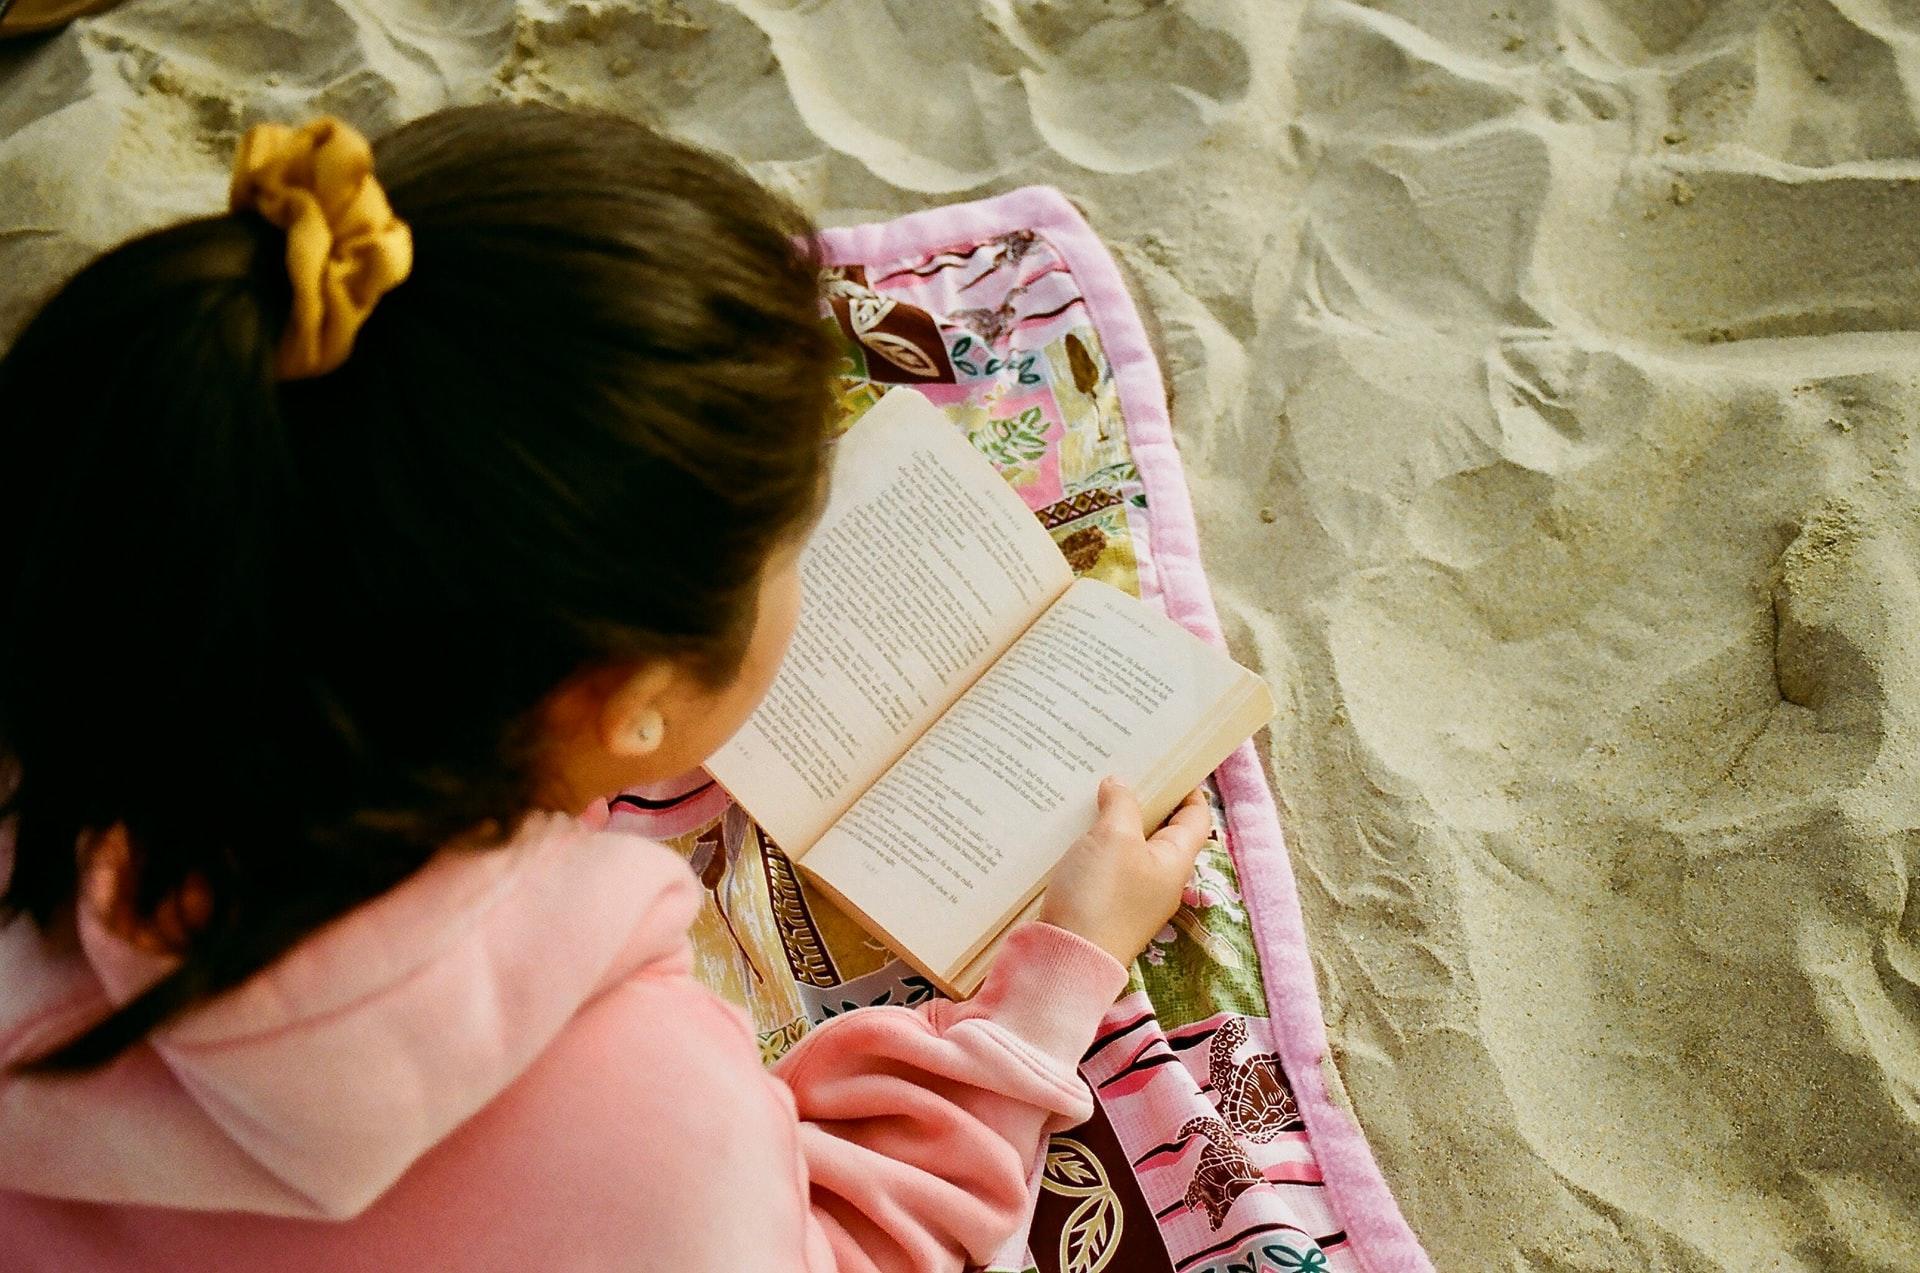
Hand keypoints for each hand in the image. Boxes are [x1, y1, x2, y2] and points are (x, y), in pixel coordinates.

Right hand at [1039, 777, 1211, 966]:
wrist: (1064, 960)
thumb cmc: (1100, 897)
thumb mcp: (1114, 839)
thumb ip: (1122, 805)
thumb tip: (1119, 785)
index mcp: (1175, 862)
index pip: (1195, 817)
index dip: (1186, 788)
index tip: (1165, 762)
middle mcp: (1158, 879)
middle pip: (1159, 829)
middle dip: (1141, 798)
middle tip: (1118, 767)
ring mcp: (1128, 894)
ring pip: (1126, 845)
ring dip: (1111, 819)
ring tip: (1089, 790)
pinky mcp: (1099, 904)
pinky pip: (1102, 863)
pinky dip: (1091, 843)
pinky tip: (1068, 828)